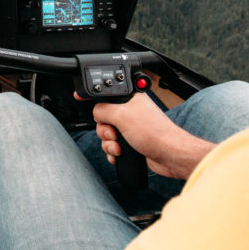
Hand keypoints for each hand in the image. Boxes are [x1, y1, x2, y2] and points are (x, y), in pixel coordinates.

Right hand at [88, 91, 212, 180]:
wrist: (169, 156)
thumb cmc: (155, 133)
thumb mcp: (122, 115)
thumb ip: (103, 110)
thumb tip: (96, 112)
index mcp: (129, 98)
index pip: (106, 94)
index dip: (92, 96)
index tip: (79, 97)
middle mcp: (130, 111)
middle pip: (102, 117)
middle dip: (104, 129)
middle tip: (114, 133)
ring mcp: (131, 128)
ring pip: (106, 134)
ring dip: (109, 143)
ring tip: (120, 147)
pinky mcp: (132, 143)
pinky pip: (113, 146)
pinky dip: (113, 152)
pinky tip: (121, 155)